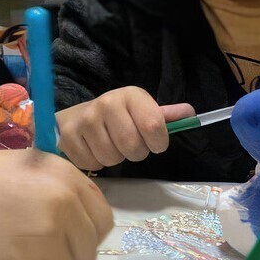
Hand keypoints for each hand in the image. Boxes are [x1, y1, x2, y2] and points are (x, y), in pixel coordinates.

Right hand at [0, 151, 113, 259]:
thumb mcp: (22, 170)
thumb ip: (56, 194)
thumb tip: (78, 234)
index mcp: (65, 177)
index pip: (101, 223)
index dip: (79, 236)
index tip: (56, 240)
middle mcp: (62, 208)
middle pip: (83, 258)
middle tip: (20, 252)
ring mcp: (44, 245)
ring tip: (0, 259)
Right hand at [55, 88, 194, 170]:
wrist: (74, 117)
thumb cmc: (115, 117)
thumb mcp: (140, 111)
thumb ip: (164, 116)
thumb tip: (191, 114)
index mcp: (130, 95)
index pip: (153, 125)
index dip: (158, 142)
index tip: (155, 143)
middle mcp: (107, 104)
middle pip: (133, 147)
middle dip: (135, 152)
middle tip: (128, 145)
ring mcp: (85, 120)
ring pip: (112, 158)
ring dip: (115, 158)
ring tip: (110, 145)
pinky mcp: (68, 137)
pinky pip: (93, 164)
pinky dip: (96, 163)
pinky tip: (93, 150)